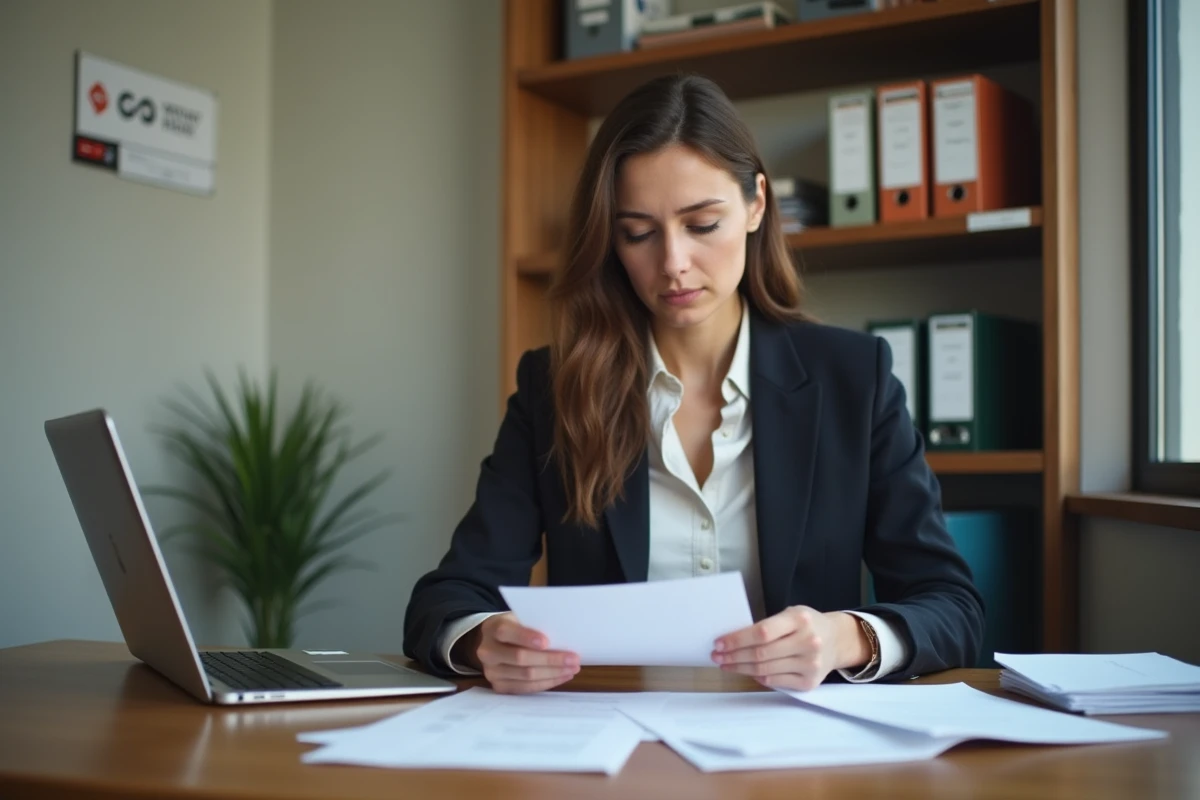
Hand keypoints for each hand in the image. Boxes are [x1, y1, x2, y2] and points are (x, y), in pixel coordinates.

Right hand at [471, 612, 579, 693]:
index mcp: (493, 629)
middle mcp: (488, 652)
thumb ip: (535, 624)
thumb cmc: (514, 627)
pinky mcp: (499, 686)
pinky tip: (561, 677)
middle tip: (573, 659)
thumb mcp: (520, 618)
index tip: (547, 642)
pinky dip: (546, 683)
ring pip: (525, 676)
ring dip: (553, 674)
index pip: (507, 633)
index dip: (527, 637)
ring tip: (572, 669)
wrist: (492, 642)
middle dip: (550, 659)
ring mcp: (491, 672)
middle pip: (520, 658)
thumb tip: (563, 635)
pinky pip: (525, 688)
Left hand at [711, 607, 869, 690]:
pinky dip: (758, 677)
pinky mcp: (809, 682)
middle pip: (761, 653)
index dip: (737, 639)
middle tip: (716, 656)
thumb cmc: (806, 624)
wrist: (836, 640)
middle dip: (733, 656)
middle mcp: (808, 642)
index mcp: (799, 619)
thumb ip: (768, 626)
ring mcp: (810, 664)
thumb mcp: (790, 614)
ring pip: (765, 670)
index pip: (762, 632)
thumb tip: (733, 641)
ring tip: (726, 665)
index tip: (719, 642)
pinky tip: (747, 672)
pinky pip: (775, 681)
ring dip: (740, 668)